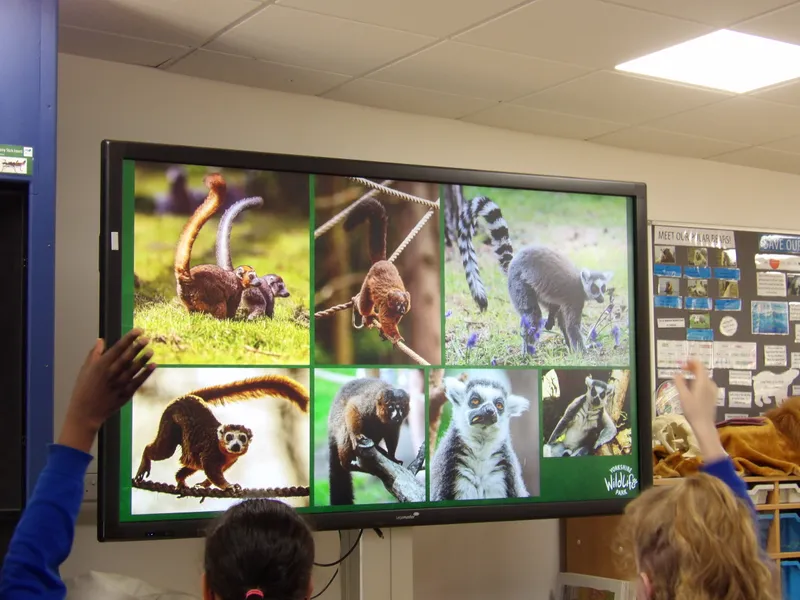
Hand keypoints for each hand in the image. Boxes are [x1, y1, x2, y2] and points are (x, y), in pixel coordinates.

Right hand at [58, 329, 155, 451]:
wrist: (85, 412)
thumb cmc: (84, 389)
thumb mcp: (85, 370)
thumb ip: (94, 354)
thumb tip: (101, 340)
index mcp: (100, 366)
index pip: (117, 348)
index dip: (129, 338)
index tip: (138, 331)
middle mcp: (111, 374)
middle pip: (127, 357)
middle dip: (137, 347)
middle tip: (147, 339)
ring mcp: (119, 384)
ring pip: (134, 369)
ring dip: (143, 359)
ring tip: (151, 350)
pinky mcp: (125, 394)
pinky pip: (138, 381)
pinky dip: (146, 373)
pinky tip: (153, 366)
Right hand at [673, 359, 717, 429]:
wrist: (703, 425)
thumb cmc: (693, 411)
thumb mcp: (683, 396)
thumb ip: (679, 382)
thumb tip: (676, 374)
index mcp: (703, 382)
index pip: (699, 365)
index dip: (691, 361)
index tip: (683, 363)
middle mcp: (710, 384)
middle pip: (702, 370)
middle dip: (692, 368)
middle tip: (682, 369)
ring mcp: (713, 390)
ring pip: (704, 377)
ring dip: (695, 375)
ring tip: (685, 378)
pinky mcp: (712, 396)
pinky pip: (706, 384)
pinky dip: (698, 381)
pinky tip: (692, 387)